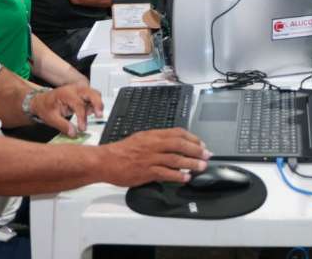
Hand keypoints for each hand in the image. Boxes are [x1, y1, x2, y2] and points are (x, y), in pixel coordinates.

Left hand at [31, 84, 103, 135]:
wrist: (42, 101)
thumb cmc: (45, 106)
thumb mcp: (50, 118)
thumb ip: (62, 125)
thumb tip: (73, 133)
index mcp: (65, 94)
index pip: (79, 104)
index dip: (82, 117)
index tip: (82, 128)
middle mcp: (74, 89)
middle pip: (92, 93)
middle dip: (98, 104)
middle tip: (99, 116)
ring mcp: (79, 91)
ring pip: (95, 94)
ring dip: (98, 104)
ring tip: (96, 115)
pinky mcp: (82, 95)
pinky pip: (93, 98)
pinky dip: (94, 105)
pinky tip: (90, 113)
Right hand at [97, 128, 211, 185]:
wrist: (105, 160)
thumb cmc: (121, 151)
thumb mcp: (141, 138)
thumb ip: (156, 140)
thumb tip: (173, 144)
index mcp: (152, 135)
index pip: (177, 133)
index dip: (192, 138)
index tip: (200, 144)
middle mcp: (153, 145)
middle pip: (180, 145)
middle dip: (196, 150)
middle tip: (206, 155)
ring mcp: (150, 158)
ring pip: (176, 159)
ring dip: (191, 163)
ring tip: (201, 167)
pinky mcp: (146, 172)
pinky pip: (166, 174)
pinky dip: (178, 176)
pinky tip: (186, 178)